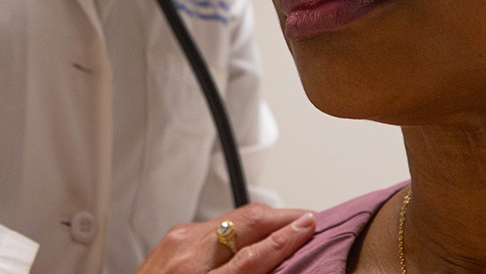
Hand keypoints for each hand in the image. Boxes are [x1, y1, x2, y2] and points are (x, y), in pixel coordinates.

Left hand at [135, 204, 316, 273]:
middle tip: (311, 218)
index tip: (310, 227)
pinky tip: (258, 230)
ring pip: (232, 219)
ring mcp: (177, 241)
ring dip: (265, 218)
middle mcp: (185, 256)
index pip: (250, 257)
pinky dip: (242, 226)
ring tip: (291, 222)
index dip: (284, 240)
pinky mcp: (174, 236)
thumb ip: (246, 272)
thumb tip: (278, 258)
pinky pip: (216, 224)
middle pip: (243, 223)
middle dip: (282, 216)